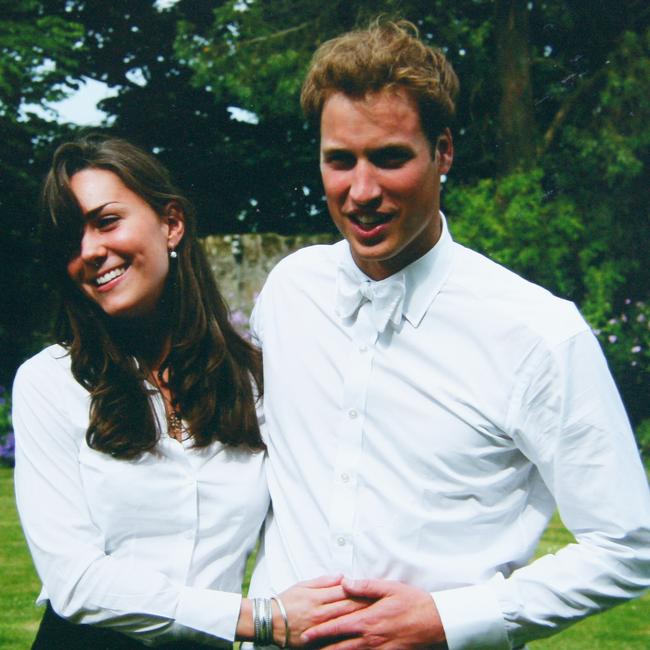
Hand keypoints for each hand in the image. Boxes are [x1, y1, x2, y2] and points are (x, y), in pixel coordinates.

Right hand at [275, 575, 369, 647]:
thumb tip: (342, 576)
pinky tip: (360, 636)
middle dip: (366, 605)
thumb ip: (323, 581)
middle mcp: (321, 613)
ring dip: (361, 620)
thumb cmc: (286, 601)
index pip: (345, 592)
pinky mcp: (317, 642)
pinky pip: (336, 639)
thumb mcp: (303, 585)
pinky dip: (349, 637)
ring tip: (377, 618)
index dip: (361, 590)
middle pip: (348, 608)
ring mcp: (320, 629)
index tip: (375, 589)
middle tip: (383, 603)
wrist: (270, 622)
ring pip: (345, 624)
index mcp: (318, 597)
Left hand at [300, 578, 447, 649]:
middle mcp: (371, 638)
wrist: (436, 622)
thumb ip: (364, 586)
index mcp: (368, 620)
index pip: (338, 628)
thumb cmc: (413, 602)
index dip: (320, 632)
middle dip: (322, 649)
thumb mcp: (389, 588)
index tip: (306, 636)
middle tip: (307, 648)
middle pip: (340, 648)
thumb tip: (345, 582)